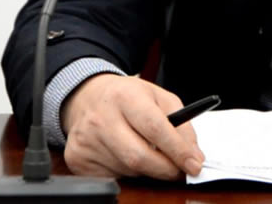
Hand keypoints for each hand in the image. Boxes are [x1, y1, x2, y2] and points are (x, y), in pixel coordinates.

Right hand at [60, 73, 204, 178]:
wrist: (88, 96)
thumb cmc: (129, 96)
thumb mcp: (159, 97)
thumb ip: (181, 122)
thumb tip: (193, 154)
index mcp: (126, 96)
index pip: (155, 128)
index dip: (177, 149)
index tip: (194, 164)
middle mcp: (102, 118)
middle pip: (139, 156)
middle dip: (165, 168)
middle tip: (180, 170)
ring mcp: (87, 140)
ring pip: (128, 169)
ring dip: (147, 168)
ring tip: (149, 152)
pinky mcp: (77, 159)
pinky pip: (112, 177)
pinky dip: (128, 172)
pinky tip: (127, 155)